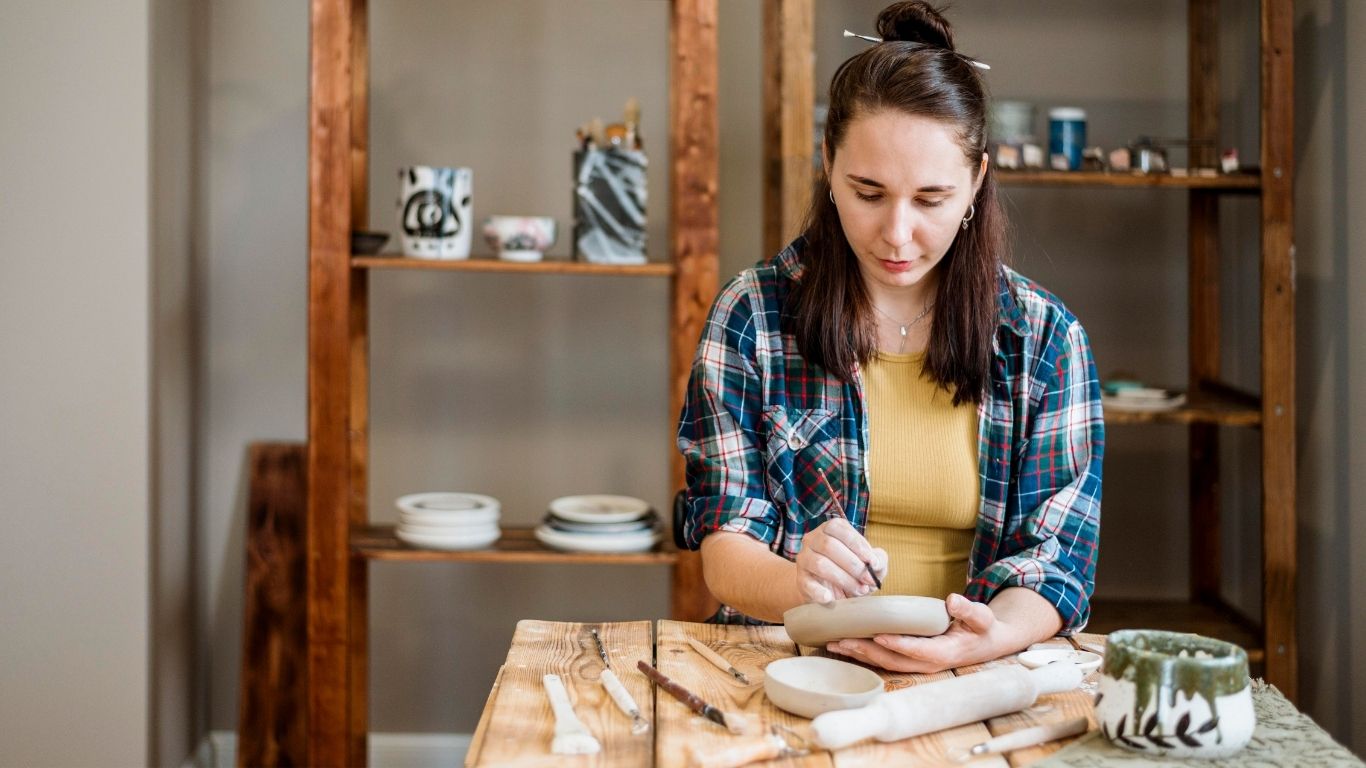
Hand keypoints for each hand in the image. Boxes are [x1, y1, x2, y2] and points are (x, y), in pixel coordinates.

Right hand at [793, 518, 887, 603]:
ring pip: (820, 564)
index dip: (859, 546)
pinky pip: (807, 583)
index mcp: (831, 528)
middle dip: (853, 565)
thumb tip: (876, 563)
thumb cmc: (852, 571)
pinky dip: (819, 592)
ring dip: (843, 579)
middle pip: (829, 546)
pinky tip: (830, 598)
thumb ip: (878, 559)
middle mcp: (813, 539)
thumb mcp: (869, 563)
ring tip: (859, 591)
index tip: (873, 563)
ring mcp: (804, 558)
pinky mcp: (801, 579)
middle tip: (868, 581)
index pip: (840, 529)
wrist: (830, 590)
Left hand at [826, 593, 1009, 672]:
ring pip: (883, 663)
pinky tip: (845, 644)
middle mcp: (926, 663)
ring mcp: (916, 665)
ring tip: (833, 644)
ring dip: (858, 654)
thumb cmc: (981, 628)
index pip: (917, 650)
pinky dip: (863, 653)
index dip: (897, 644)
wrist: (985, 643)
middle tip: (840, 641)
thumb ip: (969, 610)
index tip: (878, 635)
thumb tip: (953, 601)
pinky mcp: (909, 660)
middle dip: (864, 651)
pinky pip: (883, 659)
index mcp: (944, 653)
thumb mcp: (982, 617)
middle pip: (891, 660)